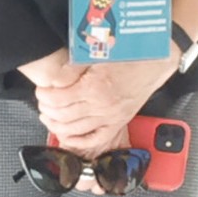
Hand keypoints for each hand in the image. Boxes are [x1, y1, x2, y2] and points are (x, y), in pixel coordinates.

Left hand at [31, 50, 173, 155]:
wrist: (156, 61)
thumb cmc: (130, 55)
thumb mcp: (97, 55)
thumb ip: (73, 69)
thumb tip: (54, 81)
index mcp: (95, 87)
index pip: (58, 98)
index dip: (44, 96)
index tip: (41, 91)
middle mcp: (102, 106)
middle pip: (62, 115)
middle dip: (47, 109)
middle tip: (43, 103)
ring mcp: (111, 117)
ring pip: (74, 130)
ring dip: (56, 125)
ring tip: (49, 117)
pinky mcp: (118, 123)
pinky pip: (95, 139)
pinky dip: (78, 141)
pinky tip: (67, 135)